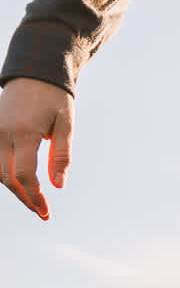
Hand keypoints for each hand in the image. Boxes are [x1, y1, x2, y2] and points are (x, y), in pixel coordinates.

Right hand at [0, 77, 73, 219]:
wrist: (33, 74)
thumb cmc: (54, 99)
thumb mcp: (65, 126)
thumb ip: (61, 155)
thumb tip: (58, 185)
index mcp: (23, 132)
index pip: (23, 174)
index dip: (34, 196)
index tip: (46, 211)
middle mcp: (2, 133)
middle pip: (6, 177)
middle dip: (24, 197)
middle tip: (43, 212)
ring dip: (14, 189)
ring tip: (34, 201)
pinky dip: (5, 175)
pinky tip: (21, 185)